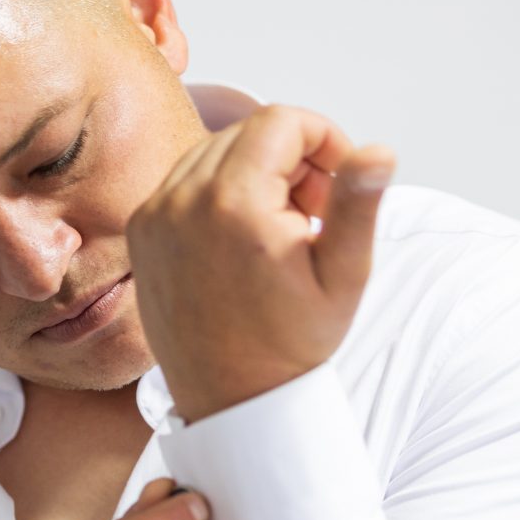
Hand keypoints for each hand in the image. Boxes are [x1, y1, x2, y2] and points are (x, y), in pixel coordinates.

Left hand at [124, 103, 396, 422]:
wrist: (232, 398)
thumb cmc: (289, 345)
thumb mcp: (342, 275)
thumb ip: (358, 204)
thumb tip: (378, 150)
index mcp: (234, 204)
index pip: (282, 121)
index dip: (324, 139)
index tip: (338, 183)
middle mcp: (183, 201)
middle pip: (248, 131)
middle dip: (292, 159)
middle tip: (313, 216)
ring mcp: (155, 215)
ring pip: (215, 151)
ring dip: (256, 173)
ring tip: (279, 231)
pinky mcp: (142, 232)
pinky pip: (185, 181)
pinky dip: (219, 193)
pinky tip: (243, 240)